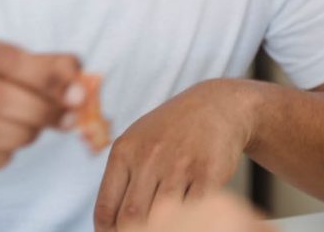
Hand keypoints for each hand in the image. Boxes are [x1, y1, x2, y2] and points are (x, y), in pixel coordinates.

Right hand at [0, 29, 82, 177]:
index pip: (7, 58)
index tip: (75, 93)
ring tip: (36, 128)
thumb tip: (80, 86)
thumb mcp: (6, 63)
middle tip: (65, 117)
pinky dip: (7, 153)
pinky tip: (9, 143)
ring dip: (27, 134)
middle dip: (41, 111)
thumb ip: (46, 66)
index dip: (46, 77)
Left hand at [94, 78, 257, 230]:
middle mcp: (149, 157)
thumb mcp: (138, 142)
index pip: (106, 210)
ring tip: (168, 222)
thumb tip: (109, 225)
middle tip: (147, 230)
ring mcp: (179, 165)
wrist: (217, 105)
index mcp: (125, 151)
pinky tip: (188, 217)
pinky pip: (193, 210)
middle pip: (131, 218)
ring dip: (164, 226)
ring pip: (162, 218)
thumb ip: (123, 178)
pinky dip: (189, 219)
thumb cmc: (173, 130)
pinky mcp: (208, 173)